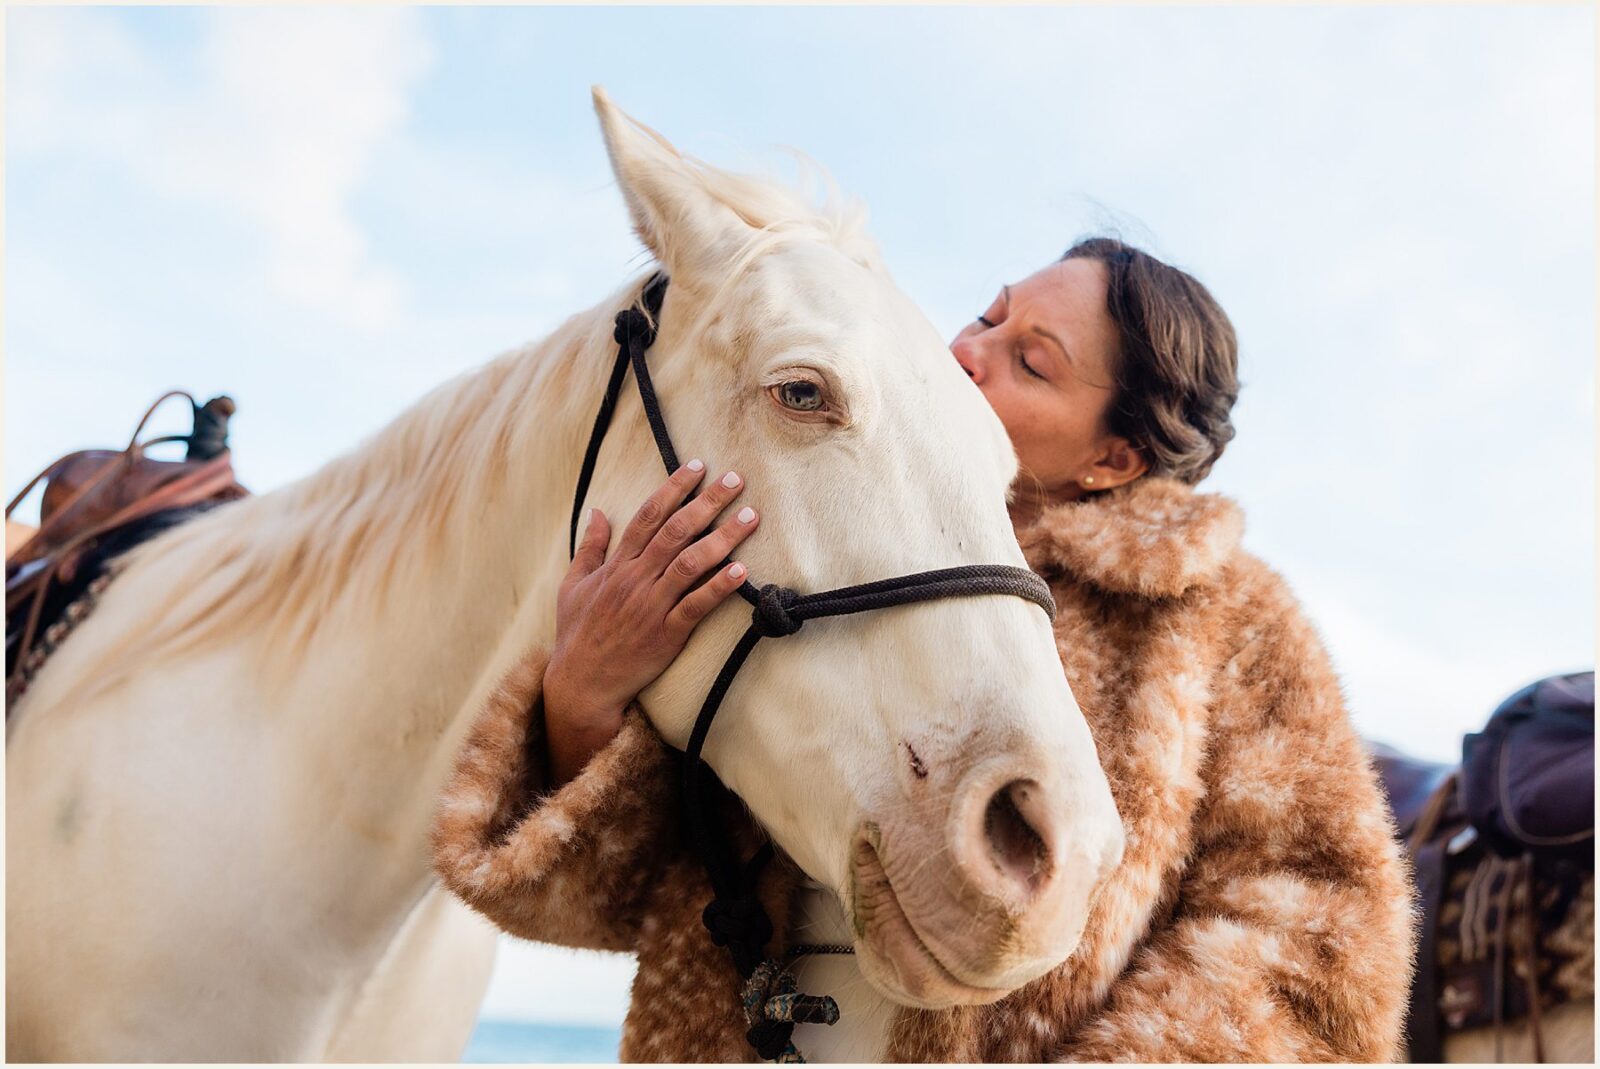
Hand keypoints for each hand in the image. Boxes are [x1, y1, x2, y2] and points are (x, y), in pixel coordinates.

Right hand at [543, 460, 758, 785]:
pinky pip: (696, 605)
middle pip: (676, 531)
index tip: (696, 466)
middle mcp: (635, 579)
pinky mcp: (666, 634)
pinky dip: (719, 587)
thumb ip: (590, 547)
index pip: (648, 516)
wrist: (581, 683)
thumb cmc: (578, 633)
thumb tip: (597, 511)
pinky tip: (742, 571)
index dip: (674, 488)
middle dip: (708, 502)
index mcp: (616, 565)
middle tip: (736, 479)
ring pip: (691, 562)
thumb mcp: (574, 585)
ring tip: (751, 517)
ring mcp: (651, 606)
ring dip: (724, 537)